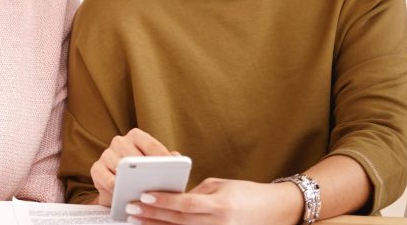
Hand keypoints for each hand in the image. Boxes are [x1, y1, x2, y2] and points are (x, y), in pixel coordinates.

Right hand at [89, 128, 172, 206]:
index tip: (172, 167)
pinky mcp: (96, 168)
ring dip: (128, 178)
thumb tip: (176, 157)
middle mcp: (119, 142)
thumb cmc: (143, 177)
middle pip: (133, 153)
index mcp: (136, 136)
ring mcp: (106, 154)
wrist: (123, 190)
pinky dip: (113, 185)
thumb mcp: (157, 168)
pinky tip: (122, 193)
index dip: (162, 156)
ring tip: (139, 189)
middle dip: (144, 168)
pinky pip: (104, 177)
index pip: (150, 144)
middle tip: (155, 180)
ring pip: (118, 164)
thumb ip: (168, 161)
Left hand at [124, 178, 302, 224]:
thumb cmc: (247, 193)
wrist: (276, 210)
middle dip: (152, 216)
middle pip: (179, 222)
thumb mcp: (220, 186)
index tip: (143, 197)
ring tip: (136, 221)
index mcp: (221, 206)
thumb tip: (170, 199)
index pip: (186, 204)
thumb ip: (195, 193)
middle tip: (130, 209)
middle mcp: (220, 224)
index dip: (163, 202)